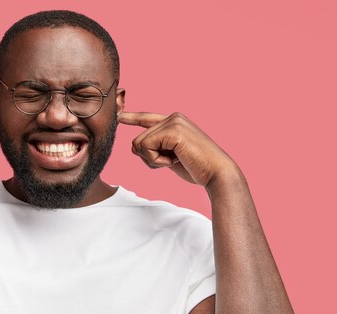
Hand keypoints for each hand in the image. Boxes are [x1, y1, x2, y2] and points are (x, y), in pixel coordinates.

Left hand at [118, 111, 240, 187]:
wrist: (216, 173)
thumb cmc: (197, 168)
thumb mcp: (170, 157)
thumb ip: (154, 150)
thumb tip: (133, 147)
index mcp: (175, 122)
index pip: (147, 118)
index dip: (132, 118)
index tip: (120, 116)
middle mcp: (173, 117)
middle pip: (138, 139)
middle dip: (149, 158)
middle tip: (171, 162)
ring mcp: (173, 122)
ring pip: (139, 144)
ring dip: (152, 160)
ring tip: (174, 160)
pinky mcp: (173, 130)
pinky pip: (146, 147)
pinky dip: (155, 160)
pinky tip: (173, 161)